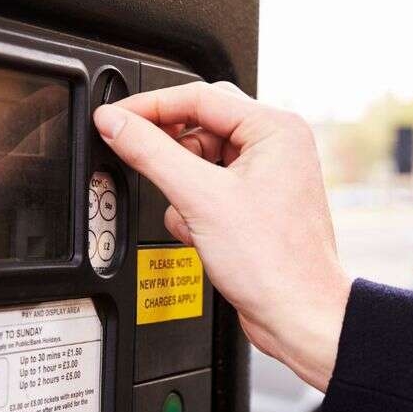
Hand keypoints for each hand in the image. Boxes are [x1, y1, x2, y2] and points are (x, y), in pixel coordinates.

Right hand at [93, 82, 349, 391]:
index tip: (114, 119)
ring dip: (183, 189)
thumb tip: (116, 123)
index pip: (198, 97)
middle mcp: (277, 146)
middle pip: (199, 126)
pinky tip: (201, 233)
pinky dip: (195, 209)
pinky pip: (210, 189)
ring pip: (201, 161)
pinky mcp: (256, 204)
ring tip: (191, 216)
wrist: (298, 315)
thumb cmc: (275, 263)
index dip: (150, 107)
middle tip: (143, 162)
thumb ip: (151, 153)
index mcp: (275, 129)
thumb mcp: (200, 199)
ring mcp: (268, 175)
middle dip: (171, 154)